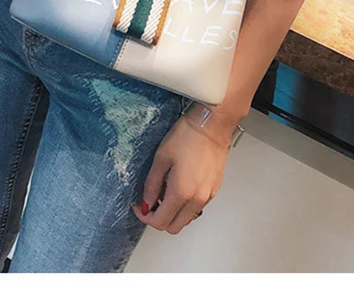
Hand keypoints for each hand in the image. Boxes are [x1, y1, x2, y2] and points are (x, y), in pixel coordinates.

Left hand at [131, 113, 233, 234]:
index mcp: (182, 192)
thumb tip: (146, 202)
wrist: (212, 125)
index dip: (145, 217)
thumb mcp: (161, 157)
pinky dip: (185, 205)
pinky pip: (197, 207)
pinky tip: (179, 186)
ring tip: (164, 192)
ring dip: (173, 213)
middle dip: (159, 219)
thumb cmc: (188, 135)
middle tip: (150, 203)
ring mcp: (208, 196)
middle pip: (174, 227)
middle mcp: (197, 199)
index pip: (160, 221)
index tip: (139, 207)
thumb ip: (152, 184)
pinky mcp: (214, 189)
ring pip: (187, 219)